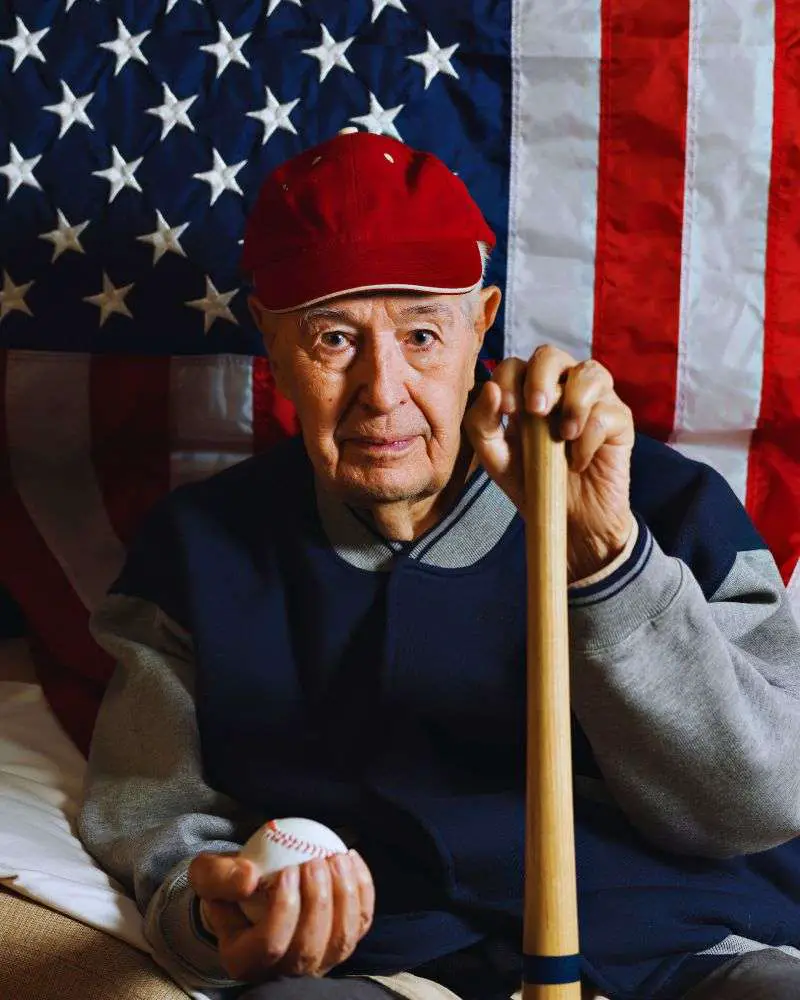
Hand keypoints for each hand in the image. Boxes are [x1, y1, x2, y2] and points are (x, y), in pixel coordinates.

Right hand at [188, 850, 373, 981]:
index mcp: (245, 960)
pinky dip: (363, 890)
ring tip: (336, 858)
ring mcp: (316, 961)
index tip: (288, 871)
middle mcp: (283, 971)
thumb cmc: (227, 884)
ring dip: (345, 896)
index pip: (271, 944)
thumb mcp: (207, 875)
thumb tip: (250, 879)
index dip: (285, 909)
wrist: (248, 891)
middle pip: (310, 947)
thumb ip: (219, 877)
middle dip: (319, 901)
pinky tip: (350, 858)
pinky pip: (360, 923)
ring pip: (341, 940)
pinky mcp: (340, 943)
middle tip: (315, 861)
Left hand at [464, 345, 634, 581]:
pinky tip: (578, 462)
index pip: (516, 364)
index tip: (506, 411)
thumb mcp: (496, 459)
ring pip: (590, 371)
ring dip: (573, 401)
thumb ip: (483, 425)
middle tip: (536, 411)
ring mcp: (594, 401)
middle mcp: (562, 389)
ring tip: (563, 437)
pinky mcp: (619, 422)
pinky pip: (607, 413)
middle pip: (551, 355)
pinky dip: (589, 438)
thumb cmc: (532, 484)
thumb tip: (491, 388)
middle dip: (540, 378)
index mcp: (527, 393)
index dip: (509, 378)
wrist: (568, 523)